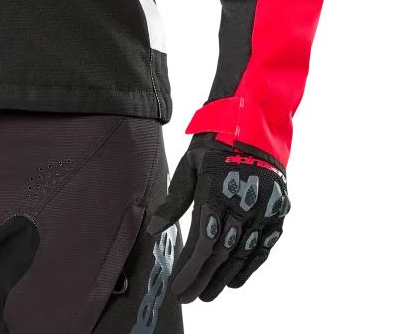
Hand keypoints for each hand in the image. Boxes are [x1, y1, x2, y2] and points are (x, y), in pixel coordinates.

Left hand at [147, 133, 291, 303]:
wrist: (254, 131)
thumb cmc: (215, 147)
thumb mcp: (189, 165)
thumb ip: (175, 200)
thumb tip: (154, 230)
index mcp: (217, 192)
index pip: (204, 242)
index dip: (190, 269)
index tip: (178, 287)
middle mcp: (242, 206)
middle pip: (221, 255)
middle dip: (202, 280)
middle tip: (187, 298)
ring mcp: (262, 213)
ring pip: (242, 256)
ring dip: (223, 279)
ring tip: (206, 296)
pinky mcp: (275, 216)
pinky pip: (261, 250)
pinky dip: (247, 269)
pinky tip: (233, 281)